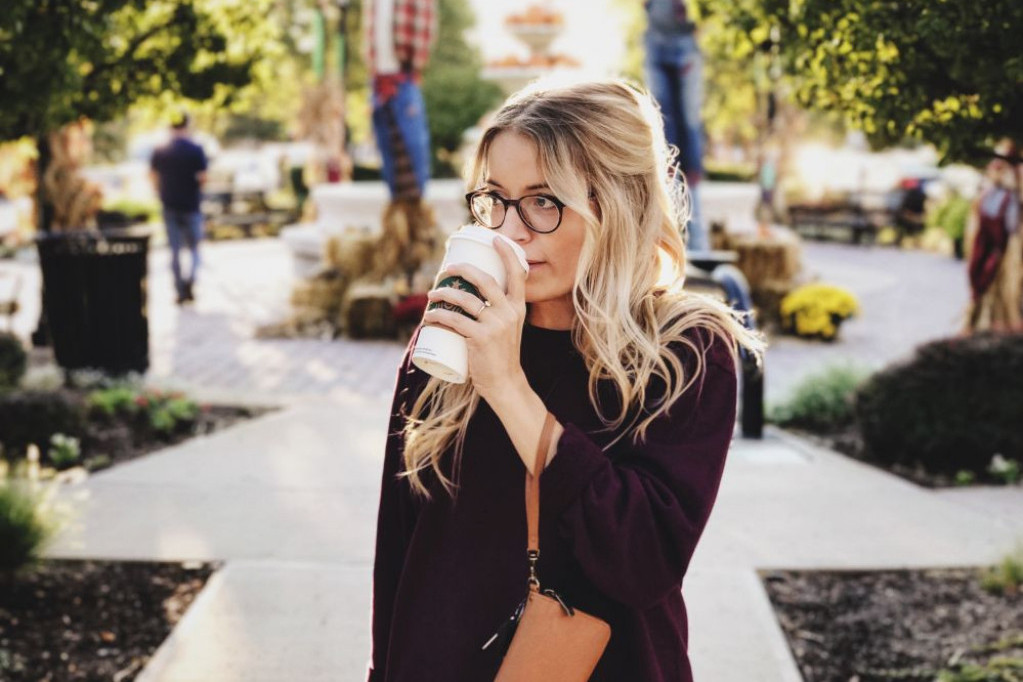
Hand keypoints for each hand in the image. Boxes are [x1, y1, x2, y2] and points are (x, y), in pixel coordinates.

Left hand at [422, 237, 527, 401]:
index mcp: (519, 308)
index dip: (507, 254)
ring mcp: (495, 325)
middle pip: (485, 280)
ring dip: (444, 292)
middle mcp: (509, 313)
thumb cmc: (501, 355)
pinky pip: (454, 320)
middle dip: (464, 269)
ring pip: (465, 299)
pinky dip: (438, 316)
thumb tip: (470, 298)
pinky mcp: (480, 338)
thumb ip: (496, 313)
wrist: (505, 383)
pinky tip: (429, 316)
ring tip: (432, 294)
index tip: (495, 239)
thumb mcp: (508, 329)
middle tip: (448, 268)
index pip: (517, 274)